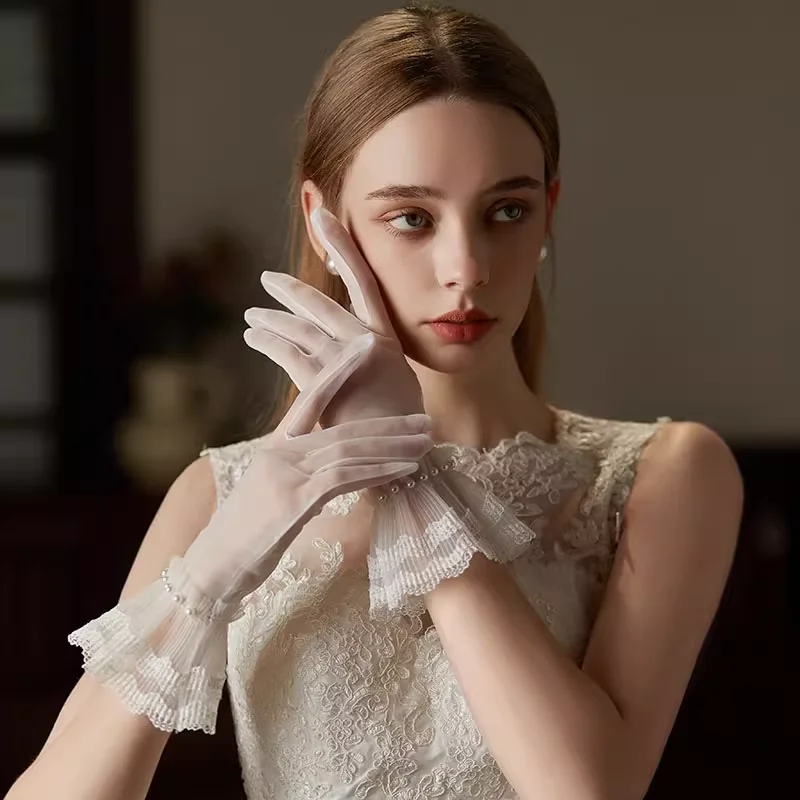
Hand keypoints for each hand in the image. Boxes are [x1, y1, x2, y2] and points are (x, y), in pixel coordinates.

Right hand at [181, 335, 432, 604]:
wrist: (214, 566)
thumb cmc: (243, 533)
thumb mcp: (269, 491)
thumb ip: (299, 470)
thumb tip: (330, 466)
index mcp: (276, 445)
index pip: (310, 394)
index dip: (340, 368)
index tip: (369, 344)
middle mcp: (282, 453)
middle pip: (345, 426)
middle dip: (390, 423)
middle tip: (425, 419)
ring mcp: (287, 475)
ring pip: (350, 448)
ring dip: (393, 446)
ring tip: (425, 443)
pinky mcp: (294, 501)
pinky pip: (344, 477)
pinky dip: (378, 471)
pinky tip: (404, 469)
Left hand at [243, 207, 423, 428]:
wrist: (393, 454)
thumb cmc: (398, 424)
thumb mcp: (398, 381)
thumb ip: (377, 356)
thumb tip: (361, 342)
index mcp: (385, 338)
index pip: (364, 279)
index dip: (343, 245)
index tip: (325, 215)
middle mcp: (362, 341)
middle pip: (318, 304)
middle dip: (288, 290)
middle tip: (267, 280)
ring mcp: (340, 361)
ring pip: (296, 329)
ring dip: (269, 321)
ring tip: (252, 318)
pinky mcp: (319, 382)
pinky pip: (285, 353)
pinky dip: (266, 342)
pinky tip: (253, 338)